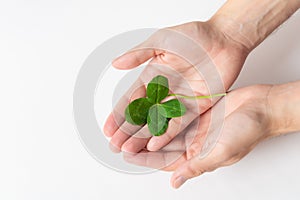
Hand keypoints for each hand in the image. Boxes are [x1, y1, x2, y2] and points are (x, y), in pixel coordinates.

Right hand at [103, 21, 248, 152]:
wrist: (224, 39)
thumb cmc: (194, 36)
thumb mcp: (161, 41)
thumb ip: (138, 54)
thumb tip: (116, 63)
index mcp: (153, 75)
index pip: (131, 99)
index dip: (119, 114)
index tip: (108, 128)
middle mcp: (164, 90)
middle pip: (142, 115)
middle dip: (127, 131)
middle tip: (115, 146)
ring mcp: (180, 100)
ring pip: (158, 122)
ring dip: (143, 137)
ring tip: (129, 149)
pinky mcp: (196, 106)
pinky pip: (179, 123)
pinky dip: (166, 134)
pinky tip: (154, 145)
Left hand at [124, 84, 273, 187]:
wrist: (263, 106)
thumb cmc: (248, 131)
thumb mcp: (221, 152)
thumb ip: (197, 166)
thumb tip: (175, 183)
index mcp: (198, 155)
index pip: (165, 160)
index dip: (144, 158)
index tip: (126, 155)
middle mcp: (194, 141)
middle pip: (161, 144)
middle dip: (140, 142)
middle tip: (119, 139)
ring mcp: (195, 125)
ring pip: (165, 126)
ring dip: (148, 125)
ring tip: (129, 123)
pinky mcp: (197, 109)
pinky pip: (174, 111)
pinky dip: (161, 110)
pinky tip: (148, 107)